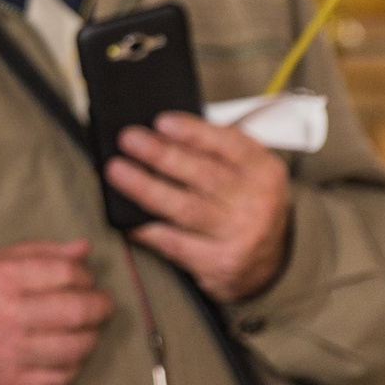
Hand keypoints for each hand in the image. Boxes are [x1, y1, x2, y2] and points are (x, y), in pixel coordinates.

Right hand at [0, 240, 112, 384]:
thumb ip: (38, 252)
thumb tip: (83, 248)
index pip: (66, 273)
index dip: (85, 276)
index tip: (86, 281)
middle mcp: (2, 315)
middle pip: (77, 311)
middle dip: (100, 307)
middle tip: (101, 306)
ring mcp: (5, 353)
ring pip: (75, 348)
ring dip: (89, 338)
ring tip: (84, 331)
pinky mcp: (7, 384)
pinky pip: (60, 379)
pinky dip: (71, 367)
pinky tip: (64, 356)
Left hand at [105, 113, 292, 301]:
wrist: (267, 260)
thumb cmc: (243, 203)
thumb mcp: (245, 170)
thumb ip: (212, 149)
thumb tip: (156, 133)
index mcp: (263, 170)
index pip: (230, 145)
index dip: (193, 132)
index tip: (161, 122)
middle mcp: (256, 202)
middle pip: (204, 175)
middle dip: (161, 155)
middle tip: (128, 140)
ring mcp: (240, 235)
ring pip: (185, 208)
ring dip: (145, 187)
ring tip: (117, 171)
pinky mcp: (220, 262)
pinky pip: (175, 243)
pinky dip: (146, 228)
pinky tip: (126, 218)